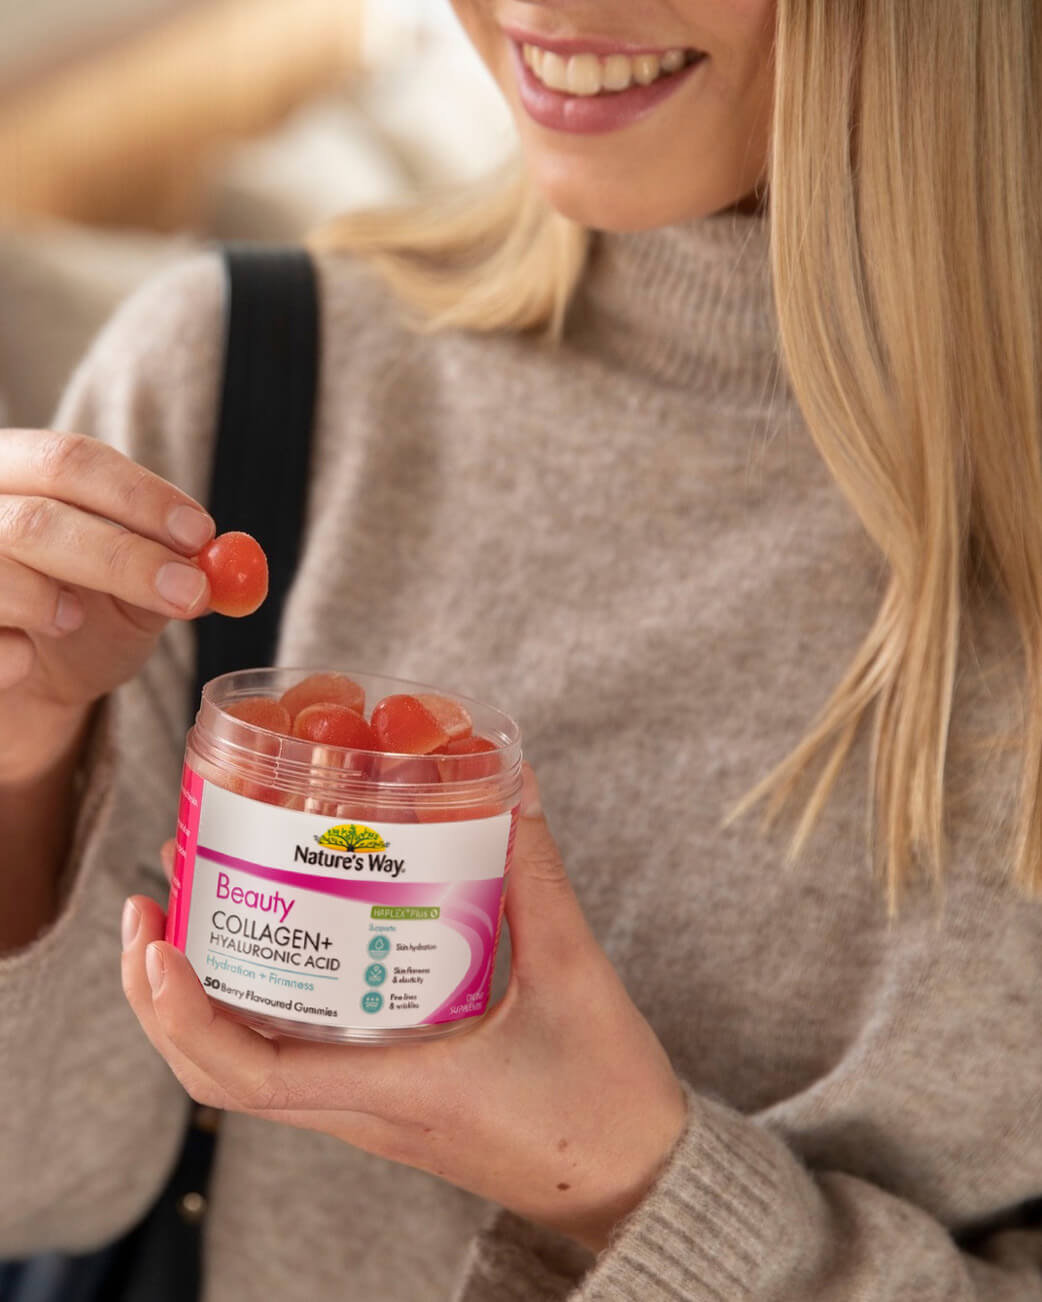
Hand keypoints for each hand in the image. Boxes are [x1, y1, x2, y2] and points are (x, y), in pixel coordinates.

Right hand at [0, 429, 213, 779]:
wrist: (25, 683)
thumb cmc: (78, 616)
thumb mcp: (133, 586)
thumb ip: (170, 565)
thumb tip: (219, 561)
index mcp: (16, 470)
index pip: (70, 460)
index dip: (138, 497)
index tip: (198, 535)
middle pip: (38, 518)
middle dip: (122, 558)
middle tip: (189, 594)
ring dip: (51, 603)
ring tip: (74, 619)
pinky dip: (12, 657)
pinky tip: (27, 661)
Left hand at [121, 768, 687, 1251]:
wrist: (633, 1180)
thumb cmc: (604, 1098)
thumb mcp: (575, 974)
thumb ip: (537, 873)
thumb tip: (509, 785)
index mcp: (395, 1089)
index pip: (247, 1077)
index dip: (181, 1012)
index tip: (158, 939)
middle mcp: (364, 1108)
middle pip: (218, 1072)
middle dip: (163, 991)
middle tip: (155, 898)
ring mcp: (371, 1109)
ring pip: (248, 1066)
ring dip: (201, 992)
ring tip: (192, 904)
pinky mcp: (390, 1098)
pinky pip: (294, 1057)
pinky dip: (259, 1002)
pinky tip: (279, 942)